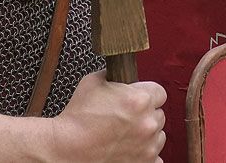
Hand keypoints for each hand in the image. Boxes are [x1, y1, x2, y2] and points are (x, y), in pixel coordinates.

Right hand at [50, 70, 166, 161]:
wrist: (66, 149)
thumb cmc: (77, 119)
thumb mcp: (93, 82)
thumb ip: (113, 75)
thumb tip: (118, 72)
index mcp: (140, 100)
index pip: (159, 92)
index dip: (147, 94)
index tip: (138, 98)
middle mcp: (148, 123)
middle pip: (159, 114)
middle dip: (145, 114)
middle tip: (126, 117)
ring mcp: (148, 146)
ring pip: (158, 135)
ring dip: (146, 133)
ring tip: (125, 134)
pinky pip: (156, 157)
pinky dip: (145, 153)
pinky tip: (130, 148)